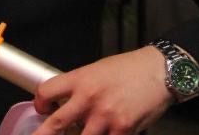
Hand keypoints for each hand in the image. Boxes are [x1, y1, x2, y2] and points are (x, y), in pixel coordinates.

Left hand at [32, 46, 172, 134]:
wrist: (158, 71)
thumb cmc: (128, 69)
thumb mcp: (97, 71)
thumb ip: (81, 87)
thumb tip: (67, 104)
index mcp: (80, 79)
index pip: (47, 91)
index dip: (40, 102)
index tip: (42, 109)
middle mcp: (89, 98)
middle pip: (56, 124)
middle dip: (44, 134)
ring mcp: (105, 116)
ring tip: (81, 132)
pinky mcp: (123, 129)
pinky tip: (104, 133)